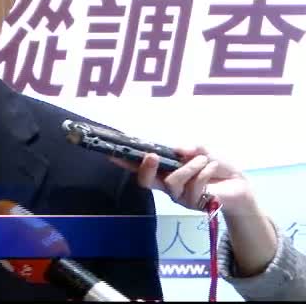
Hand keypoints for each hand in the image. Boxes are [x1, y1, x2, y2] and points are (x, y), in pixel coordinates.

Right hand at [110, 146, 253, 213]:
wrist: (240, 187)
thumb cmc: (217, 169)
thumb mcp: (204, 152)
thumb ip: (191, 149)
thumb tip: (178, 149)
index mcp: (165, 171)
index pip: (141, 167)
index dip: (126, 161)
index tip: (112, 153)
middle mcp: (167, 185)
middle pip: (146, 182)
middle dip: (146, 168)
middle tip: (152, 156)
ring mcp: (180, 197)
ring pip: (173, 181)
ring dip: (190, 166)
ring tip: (205, 160)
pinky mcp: (194, 204)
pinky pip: (194, 186)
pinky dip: (205, 171)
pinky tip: (213, 168)